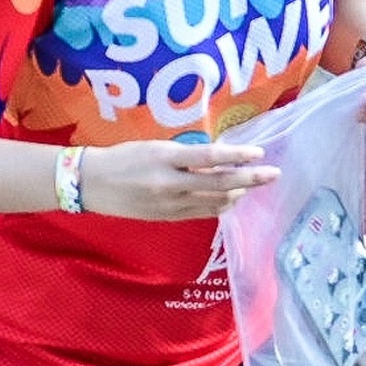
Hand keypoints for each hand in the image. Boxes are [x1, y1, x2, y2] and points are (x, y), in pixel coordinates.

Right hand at [79, 139, 279, 220]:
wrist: (92, 184)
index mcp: (165, 158)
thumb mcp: (153, 147)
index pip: (210, 157)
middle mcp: (170, 184)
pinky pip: (204, 212)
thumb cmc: (122, 158)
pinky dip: (222, 204)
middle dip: (251, 178)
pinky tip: (231, 197)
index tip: (259, 152)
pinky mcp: (169, 218)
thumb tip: (218, 158)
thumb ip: (184, 155)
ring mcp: (171, 204)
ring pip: (216, 201)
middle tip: (273, 174)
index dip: (238, 156)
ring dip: (239, 192)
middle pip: (221, 182)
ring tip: (252, 184)